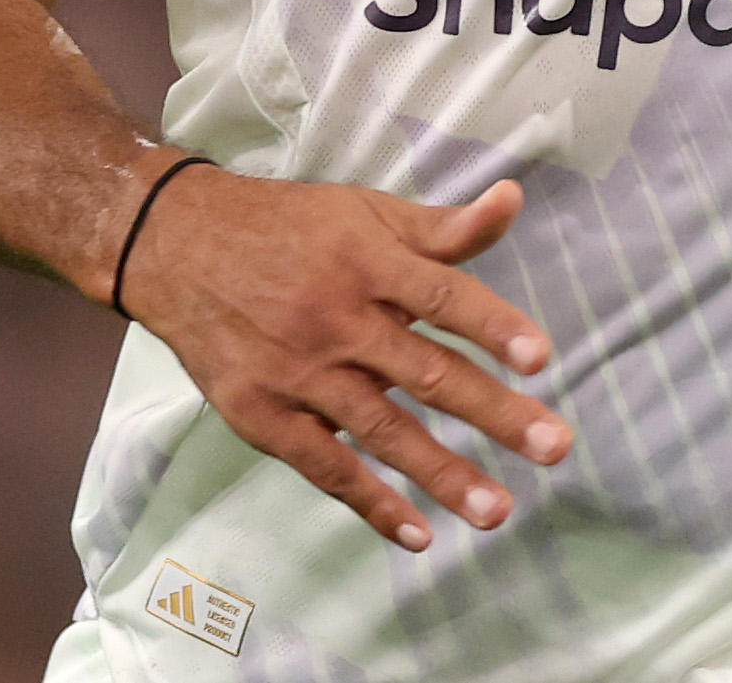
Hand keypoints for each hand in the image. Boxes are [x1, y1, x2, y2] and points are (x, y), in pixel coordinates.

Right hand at [113, 166, 573, 549]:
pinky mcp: (262, 413)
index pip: (441, 295)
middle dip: (494, 412)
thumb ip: (442, 226)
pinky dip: (371, 502)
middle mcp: (335, 317)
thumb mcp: (364, 210)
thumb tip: (514, 199)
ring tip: (497, 510)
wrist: (177, 246)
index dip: (492, 325)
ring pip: (381, 429)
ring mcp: (297, 372)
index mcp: (366, 258)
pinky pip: (325, 466)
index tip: (541, 359)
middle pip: (425, 371)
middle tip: (554, 447)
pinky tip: (417, 533)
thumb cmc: (290, 227)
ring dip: (442, 473)